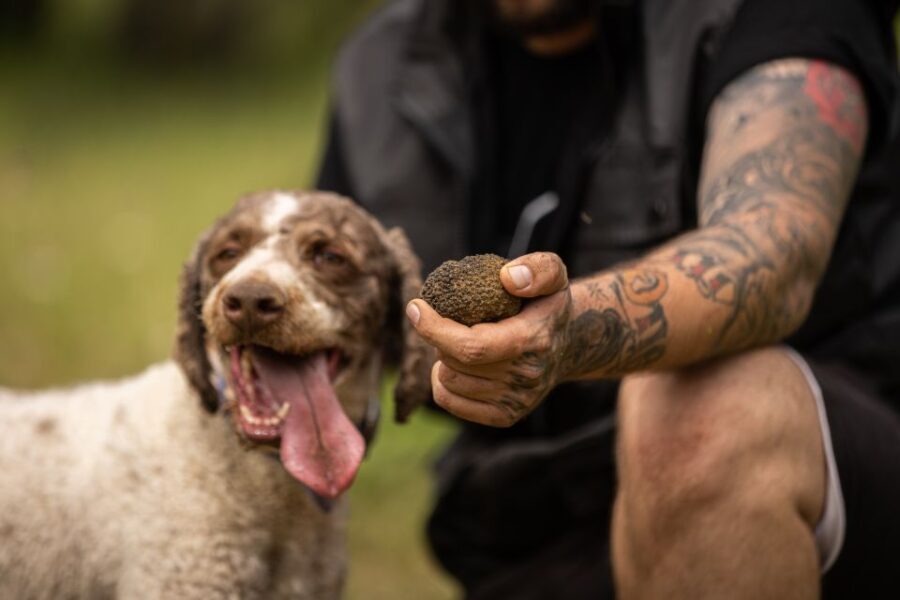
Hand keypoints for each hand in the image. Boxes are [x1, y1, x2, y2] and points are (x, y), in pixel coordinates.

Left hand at [405, 252, 570, 426]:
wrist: (570, 344)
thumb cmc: (548, 304)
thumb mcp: (554, 273)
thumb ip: (538, 269)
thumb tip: (508, 278)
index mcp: (533, 340)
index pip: (472, 347)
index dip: (435, 329)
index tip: (416, 307)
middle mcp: (526, 376)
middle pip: (455, 362)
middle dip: (441, 337)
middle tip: (450, 320)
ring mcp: (517, 400)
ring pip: (448, 381)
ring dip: (443, 359)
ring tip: (456, 341)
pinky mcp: (506, 416)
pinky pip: (450, 401)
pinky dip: (442, 382)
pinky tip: (454, 364)